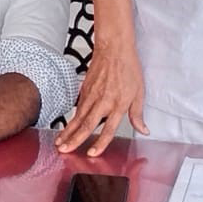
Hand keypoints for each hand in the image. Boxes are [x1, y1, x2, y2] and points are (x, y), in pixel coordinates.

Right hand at [55, 40, 148, 155]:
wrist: (114, 47)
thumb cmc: (127, 67)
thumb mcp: (139, 92)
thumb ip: (138, 114)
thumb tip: (143, 130)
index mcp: (118, 104)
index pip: (108, 128)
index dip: (100, 143)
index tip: (92, 153)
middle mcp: (103, 101)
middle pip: (86, 124)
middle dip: (75, 139)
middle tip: (65, 150)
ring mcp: (91, 95)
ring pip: (77, 117)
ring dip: (68, 131)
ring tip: (60, 143)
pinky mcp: (84, 90)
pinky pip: (77, 108)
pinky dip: (70, 119)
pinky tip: (66, 128)